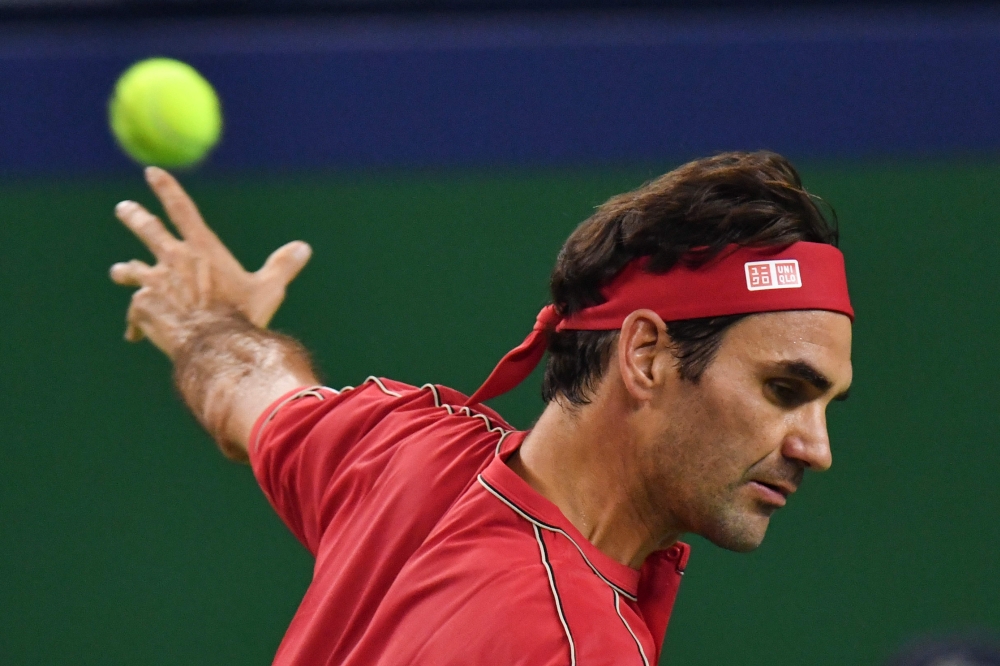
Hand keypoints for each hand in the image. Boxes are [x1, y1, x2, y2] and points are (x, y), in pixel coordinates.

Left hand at [110, 167, 311, 356]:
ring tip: (119, 272)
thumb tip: (303, 248)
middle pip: (148, 230)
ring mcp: (153, 283)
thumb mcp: (268, 289)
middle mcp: (173, 260)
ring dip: (125, 271)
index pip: (183, 210)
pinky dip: (136, 324)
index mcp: (203, 249)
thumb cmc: (242, 315)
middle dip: (134, 216)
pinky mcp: (142, 308)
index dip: (167, 189)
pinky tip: (135, 336)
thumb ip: (282, 266)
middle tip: (124, 208)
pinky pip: (135, 314)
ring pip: (131, 271)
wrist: (213, 346)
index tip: (152, 173)